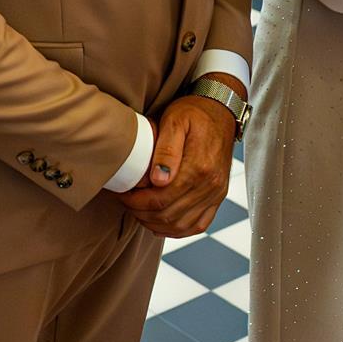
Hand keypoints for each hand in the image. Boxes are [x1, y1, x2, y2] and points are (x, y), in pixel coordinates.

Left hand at [116, 83, 241, 238]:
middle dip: (141, 213)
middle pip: (168, 216)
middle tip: (125, 202)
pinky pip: (198, 225)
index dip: (135, 202)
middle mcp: (210, 185)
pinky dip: (177, 230)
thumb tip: (158, 180)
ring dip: (155, 224)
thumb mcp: (175, 121)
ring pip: (181, 225)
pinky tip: (160, 224)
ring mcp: (216, 194)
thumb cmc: (194, 113)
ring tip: (138, 211)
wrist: (221, 110)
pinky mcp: (218, 197)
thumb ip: (166, 150)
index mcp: (199, 168)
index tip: (121, 194)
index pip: (160, 200)